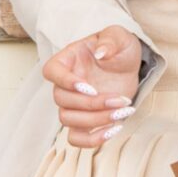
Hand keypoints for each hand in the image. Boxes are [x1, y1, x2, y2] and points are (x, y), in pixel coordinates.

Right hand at [42, 25, 142, 148]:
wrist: (127, 66)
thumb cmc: (118, 48)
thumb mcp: (120, 36)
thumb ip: (111, 40)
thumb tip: (101, 52)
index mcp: (67, 60)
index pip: (51, 71)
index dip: (65, 82)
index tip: (89, 87)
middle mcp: (65, 84)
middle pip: (62, 100)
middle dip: (93, 104)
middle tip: (120, 100)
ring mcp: (73, 104)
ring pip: (68, 120)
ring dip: (96, 120)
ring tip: (122, 112)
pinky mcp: (85, 120)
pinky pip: (77, 138)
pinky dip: (93, 140)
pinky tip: (115, 129)